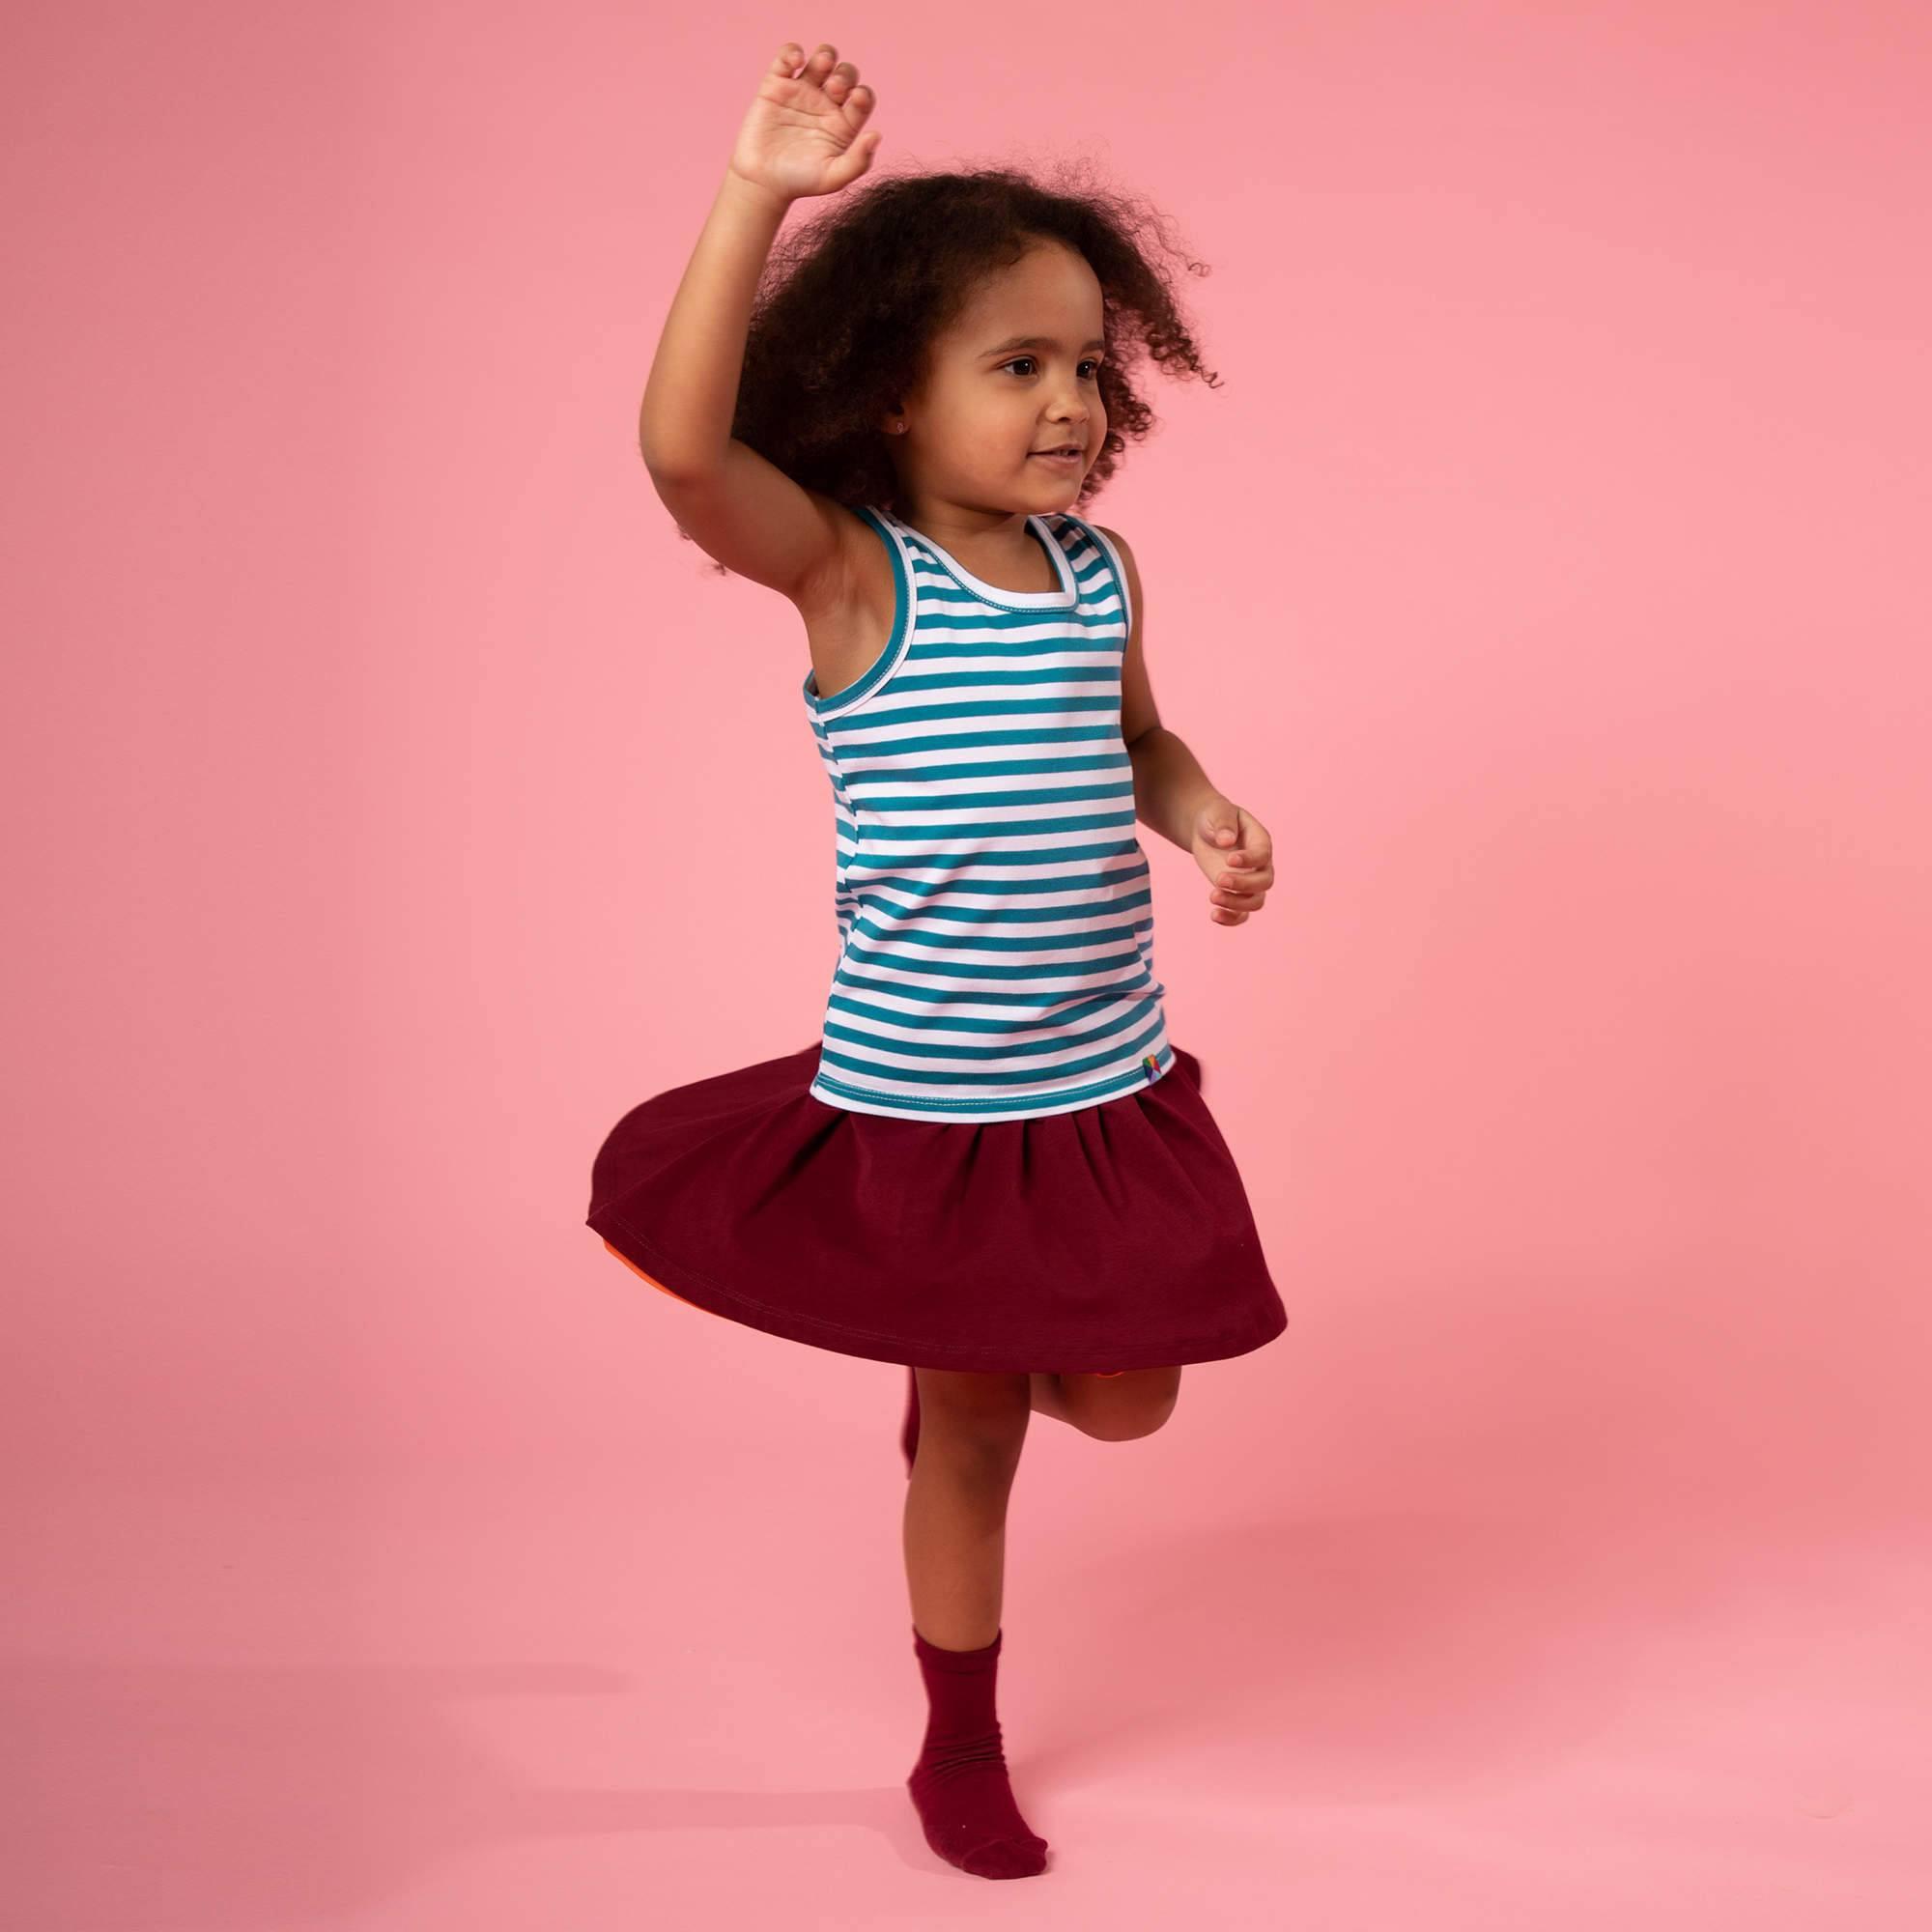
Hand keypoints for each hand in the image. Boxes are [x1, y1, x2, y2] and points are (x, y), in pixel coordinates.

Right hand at [729, 40, 880, 205]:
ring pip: (822, 60)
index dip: (863, 93)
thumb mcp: (833, 178)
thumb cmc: (800, 182)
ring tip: (822, 65)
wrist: (762, 181)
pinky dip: (792, 52)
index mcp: (843, 124)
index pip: (862, 98)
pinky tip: (796, 62)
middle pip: (845, 74)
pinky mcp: (776, 85)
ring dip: (826, 56)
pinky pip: (787, 58)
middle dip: (845, 75)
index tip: (856, 98)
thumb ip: (858, 161)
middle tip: (834, 89)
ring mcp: (801, 93)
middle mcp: (825, 105)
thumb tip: (876, 135)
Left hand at [1190, 799, 1274, 925]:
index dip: (1249, 860)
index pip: (1263, 855)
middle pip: (1264, 882)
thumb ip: (1223, 823)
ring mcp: (1250, 881)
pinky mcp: (1237, 894)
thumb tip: (1226, 841)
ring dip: (1236, 904)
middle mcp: (1261, 864)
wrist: (1207, 830)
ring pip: (1255, 901)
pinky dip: (1231, 919)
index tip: (1228, 859)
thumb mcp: (1217, 813)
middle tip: (1218, 879)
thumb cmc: (1215, 817)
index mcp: (1260, 841)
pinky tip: (1214, 915)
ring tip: (1212, 897)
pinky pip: (1242, 914)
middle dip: (1243, 884)